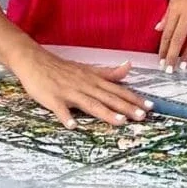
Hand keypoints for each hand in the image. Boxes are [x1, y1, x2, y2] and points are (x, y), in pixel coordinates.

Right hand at [9, 49, 152, 128]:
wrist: (36, 62)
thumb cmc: (64, 69)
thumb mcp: (89, 69)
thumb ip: (109, 73)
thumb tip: (129, 67)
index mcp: (94, 80)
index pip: (119, 91)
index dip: (134, 99)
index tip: (150, 106)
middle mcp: (86, 86)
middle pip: (109, 98)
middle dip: (126, 108)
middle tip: (142, 117)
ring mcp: (70, 92)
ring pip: (90, 104)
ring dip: (106, 113)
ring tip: (120, 122)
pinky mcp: (53, 98)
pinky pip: (60, 109)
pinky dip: (66, 117)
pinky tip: (72, 125)